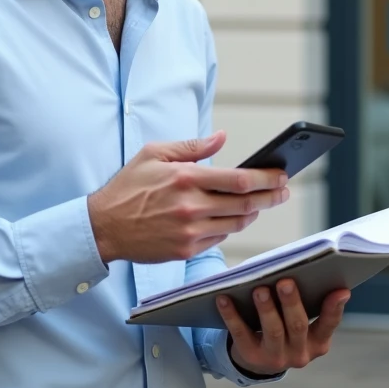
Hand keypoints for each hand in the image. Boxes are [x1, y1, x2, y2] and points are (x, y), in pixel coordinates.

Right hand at [87, 131, 288, 263]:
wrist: (104, 226)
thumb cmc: (128, 187)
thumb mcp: (154, 154)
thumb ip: (192, 146)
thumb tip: (222, 138)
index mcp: (185, 178)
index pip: (239, 180)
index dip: (266, 178)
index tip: (280, 175)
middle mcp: (191, 207)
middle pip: (246, 203)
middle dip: (271, 196)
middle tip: (284, 191)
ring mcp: (190, 231)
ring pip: (237, 223)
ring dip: (254, 213)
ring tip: (262, 203)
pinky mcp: (186, 250)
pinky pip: (220, 238)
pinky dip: (231, 227)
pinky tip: (234, 218)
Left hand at [216, 279, 348, 376]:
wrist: (260, 359)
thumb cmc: (284, 327)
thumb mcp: (300, 320)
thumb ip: (307, 300)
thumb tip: (305, 269)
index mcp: (318, 342)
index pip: (329, 323)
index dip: (334, 307)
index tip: (341, 289)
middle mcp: (300, 353)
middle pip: (298, 326)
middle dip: (292, 302)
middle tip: (285, 281)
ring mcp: (276, 357)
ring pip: (273, 331)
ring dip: (266, 309)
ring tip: (259, 289)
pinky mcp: (251, 357)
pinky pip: (241, 334)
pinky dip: (232, 315)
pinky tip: (224, 298)